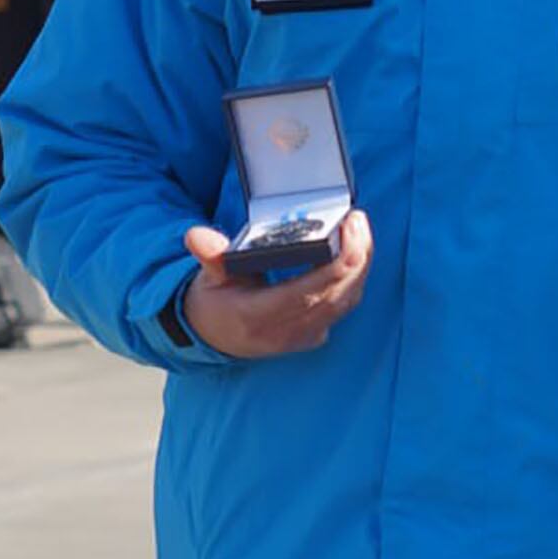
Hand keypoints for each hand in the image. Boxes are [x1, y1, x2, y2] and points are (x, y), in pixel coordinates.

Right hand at [180, 211, 373, 357]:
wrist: (211, 335)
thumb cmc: (213, 300)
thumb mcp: (208, 276)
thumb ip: (211, 256)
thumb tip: (197, 236)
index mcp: (256, 316)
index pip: (307, 292)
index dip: (336, 264)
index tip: (348, 230)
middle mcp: (282, 332)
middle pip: (335, 295)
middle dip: (355, 256)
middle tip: (358, 221)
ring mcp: (299, 337)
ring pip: (345, 301)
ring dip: (359, 265)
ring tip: (360, 231)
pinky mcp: (311, 336)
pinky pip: (343, 308)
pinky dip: (354, 280)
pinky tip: (357, 254)